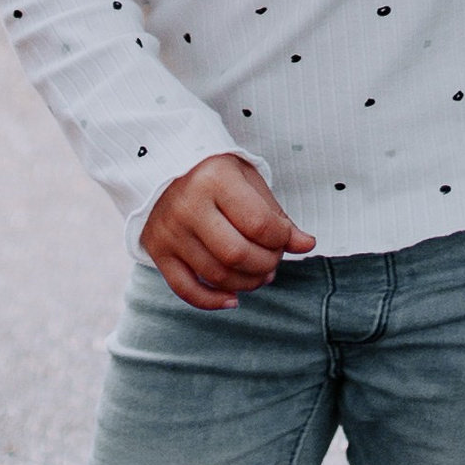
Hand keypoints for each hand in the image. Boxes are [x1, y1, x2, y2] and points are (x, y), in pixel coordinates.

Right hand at [140, 154, 314, 309]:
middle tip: (273, 259)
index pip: (259, 224)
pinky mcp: (157, 250)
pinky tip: (233, 298)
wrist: (163, 162)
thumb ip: (276, 215)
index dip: (282, 239)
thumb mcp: (248, 180)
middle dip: (266, 264)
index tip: (286, 237)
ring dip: (248, 283)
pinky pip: (186, 289)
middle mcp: (188, 205)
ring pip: (217, 275)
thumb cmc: (214, 172)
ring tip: (259, 273)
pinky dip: (213, 301)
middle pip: (238, 254)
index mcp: (214, 178)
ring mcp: (170, 230)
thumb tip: (306, 245)